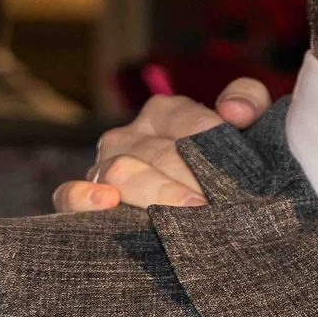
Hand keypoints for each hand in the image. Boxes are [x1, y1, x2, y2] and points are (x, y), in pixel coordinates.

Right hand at [52, 78, 267, 210]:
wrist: (208, 210)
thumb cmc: (225, 166)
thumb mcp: (246, 127)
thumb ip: (248, 101)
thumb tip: (234, 111)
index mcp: (164, 112)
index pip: (186, 120)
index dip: (213, 143)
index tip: (239, 171)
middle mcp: (128, 136)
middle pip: (160, 154)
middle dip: (195, 181)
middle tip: (224, 207)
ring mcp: (102, 167)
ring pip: (123, 174)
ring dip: (160, 195)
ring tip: (193, 214)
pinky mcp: (81, 200)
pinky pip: (69, 196)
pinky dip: (84, 198)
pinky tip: (108, 203)